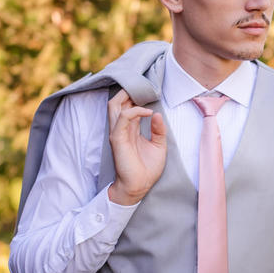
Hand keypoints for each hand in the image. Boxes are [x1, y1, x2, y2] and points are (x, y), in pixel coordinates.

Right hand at [107, 90, 166, 205]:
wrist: (138, 187)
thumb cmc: (146, 169)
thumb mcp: (159, 146)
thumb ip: (158, 130)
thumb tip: (157, 114)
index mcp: (130, 129)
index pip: (127, 105)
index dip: (135, 95)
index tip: (149, 88)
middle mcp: (121, 128)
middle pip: (117, 101)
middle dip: (128, 90)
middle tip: (144, 85)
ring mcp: (118, 132)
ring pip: (114, 104)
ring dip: (127, 95)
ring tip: (143, 92)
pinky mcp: (117, 138)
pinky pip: (123, 117)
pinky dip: (135, 111)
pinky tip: (148, 112)